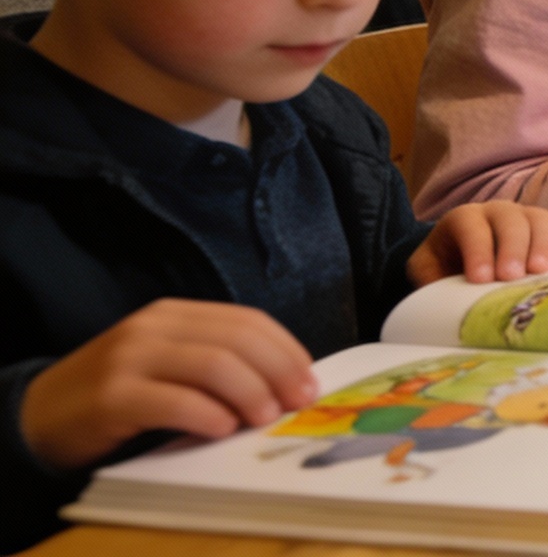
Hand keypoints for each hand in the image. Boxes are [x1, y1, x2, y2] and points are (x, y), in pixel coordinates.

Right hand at [19, 300, 316, 471]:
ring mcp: (130, 358)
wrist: (41, 413)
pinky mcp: (112, 396)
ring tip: (263, 419)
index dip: (286, 351)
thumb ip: (215, 363)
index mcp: (175, 314)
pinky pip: (175, 402)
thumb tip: (285, 383)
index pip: (248, 321)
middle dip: (278, 372)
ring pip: (212, 366)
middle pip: (237, 340)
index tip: (310, 382)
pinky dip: (207, 416)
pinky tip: (220, 430)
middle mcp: (154, 327)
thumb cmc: (118, 393)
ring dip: (250, 394)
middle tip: (296, 403)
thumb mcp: (168, 364)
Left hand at [408, 202, 547, 285]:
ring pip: (540, 219)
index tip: (481, 279)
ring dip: (543, 244)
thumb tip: (444, 305)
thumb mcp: (428, 273)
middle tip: (512, 276)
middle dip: (512, 247)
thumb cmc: (445, 270)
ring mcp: (526, 217)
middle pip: (510, 219)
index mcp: (463, 219)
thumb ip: (432, 282)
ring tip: (540, 272)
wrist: (463, 262)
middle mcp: (497, 211)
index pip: (471, 226)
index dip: (478, 250)